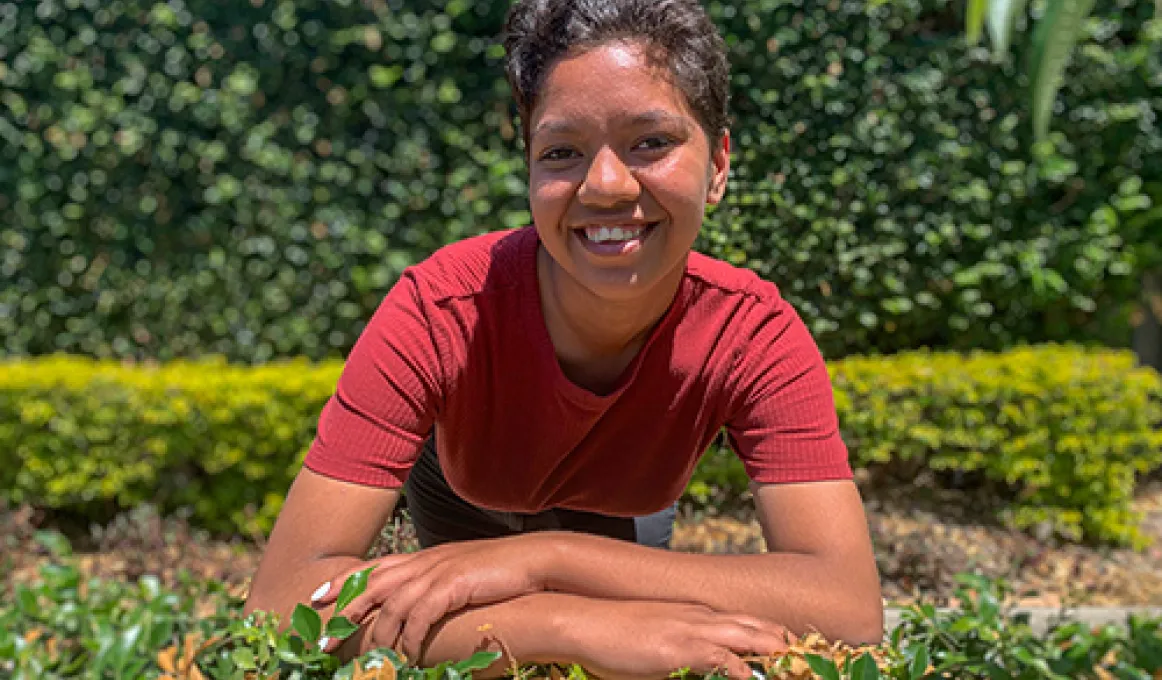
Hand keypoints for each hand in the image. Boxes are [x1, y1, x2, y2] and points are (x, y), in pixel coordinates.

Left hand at [311, 534, 552, 653]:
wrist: (532, 560)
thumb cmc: (500, 571)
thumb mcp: (460, 573)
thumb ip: (436, 584)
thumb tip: (420, 606)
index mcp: (423, 557)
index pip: (373, 567)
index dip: (342, 581)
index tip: (316, 596)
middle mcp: (424, 562)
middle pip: (371, 585)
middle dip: (343, 613)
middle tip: (323, 641)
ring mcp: (436, 571)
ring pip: (391, 605)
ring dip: (378, 637)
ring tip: (370, 663)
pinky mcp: (451, 584)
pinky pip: (419, 615)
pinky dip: (410, 638)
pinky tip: (408, 655)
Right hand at [559, 599, 791, 679]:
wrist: (582, 620)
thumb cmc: (611, 636)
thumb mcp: (653, 644)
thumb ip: (679, 655)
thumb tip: (690, 669)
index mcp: (697, 616)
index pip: (746, 625)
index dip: (772, 639)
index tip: (795, 653)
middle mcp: (701, 617)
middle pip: (757, 627)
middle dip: (786, 645)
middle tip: (813, 660)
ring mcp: (692, 628)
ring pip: (749, 637)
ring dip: (775, 653)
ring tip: (799, 666)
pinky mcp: (680, 646)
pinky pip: (723, 659)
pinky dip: (743, 670)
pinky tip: (755, 678)